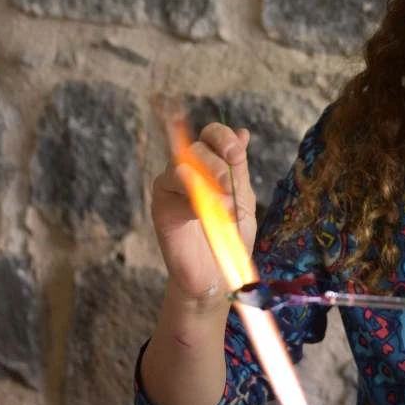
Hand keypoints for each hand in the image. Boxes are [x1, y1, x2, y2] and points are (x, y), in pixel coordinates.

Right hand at [150, 122, 257, 308]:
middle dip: (218, 164)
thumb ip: (238, 168)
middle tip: (231, 186)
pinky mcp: (161, 208)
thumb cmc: (230, 234)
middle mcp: (186, 169)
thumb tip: (243, 132)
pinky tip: (209, 214)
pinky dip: (193, 201)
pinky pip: (173, 194)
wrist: (218, 272)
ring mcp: (170, 187)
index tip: (237, 153)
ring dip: (207, 182)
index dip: (222, 137)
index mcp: (209, 162)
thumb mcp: (242, 197)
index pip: (210, 134)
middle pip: (196, 148)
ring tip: (226, 203)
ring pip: (181, 167)